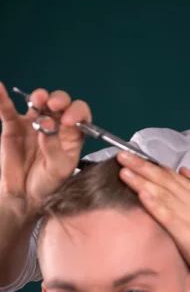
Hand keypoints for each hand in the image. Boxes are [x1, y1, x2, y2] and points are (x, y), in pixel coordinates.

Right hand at [0, 82, 90, 216]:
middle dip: (59, 100)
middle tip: (53, 107)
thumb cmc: (49, 183)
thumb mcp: (58, 169)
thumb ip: (54, 147)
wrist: (25, 195)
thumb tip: (46, 124)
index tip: (68, 120)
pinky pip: (7, 109)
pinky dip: (2, 98)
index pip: (80, 114)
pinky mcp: (14, 126)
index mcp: (73, 134)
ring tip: (38, 100)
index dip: (76, 112)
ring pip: (38, 102)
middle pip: (60, 103)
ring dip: (39, 97)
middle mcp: (56, 123)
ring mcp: (34, 122)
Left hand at [117, 152, 189, 287]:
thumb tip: (183, 171)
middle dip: (140, 166)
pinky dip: (154, 204)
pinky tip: (141, 195)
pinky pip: (167, 215)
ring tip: (124, 170)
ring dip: (142, 180)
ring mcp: (189, 214)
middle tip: (122, 155)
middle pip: (163, 178)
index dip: (150, 164)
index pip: (170, 174)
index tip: (132, 156)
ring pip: (162, 193)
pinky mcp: (186, 232)